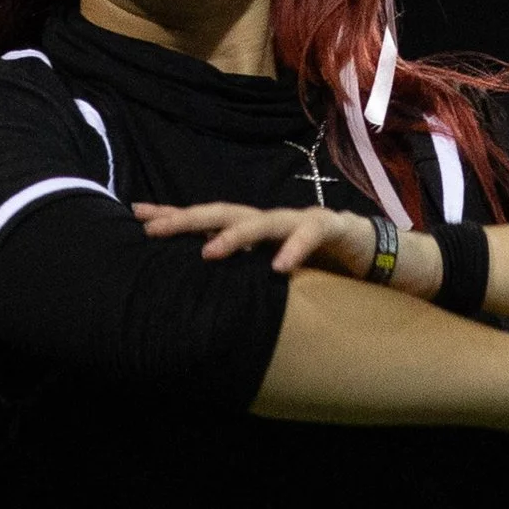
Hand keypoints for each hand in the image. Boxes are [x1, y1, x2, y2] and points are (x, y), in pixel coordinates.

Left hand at [133, 201, 380, 277]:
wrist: (373, 253)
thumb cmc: (317, 265)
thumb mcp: (270, 272)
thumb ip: (241, 277)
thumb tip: (197, 296)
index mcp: (253, 229)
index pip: (206, 219)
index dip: (172, 216)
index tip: (135, 216)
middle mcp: (269, 220)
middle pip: (222, 212)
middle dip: (186, 219)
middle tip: (153, 229)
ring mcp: (298, 219)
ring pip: (261, 221)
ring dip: (234, 236)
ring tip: (208, 251)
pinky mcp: (330, 226)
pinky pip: (309, 235)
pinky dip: (294, 250)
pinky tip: (278, 268)